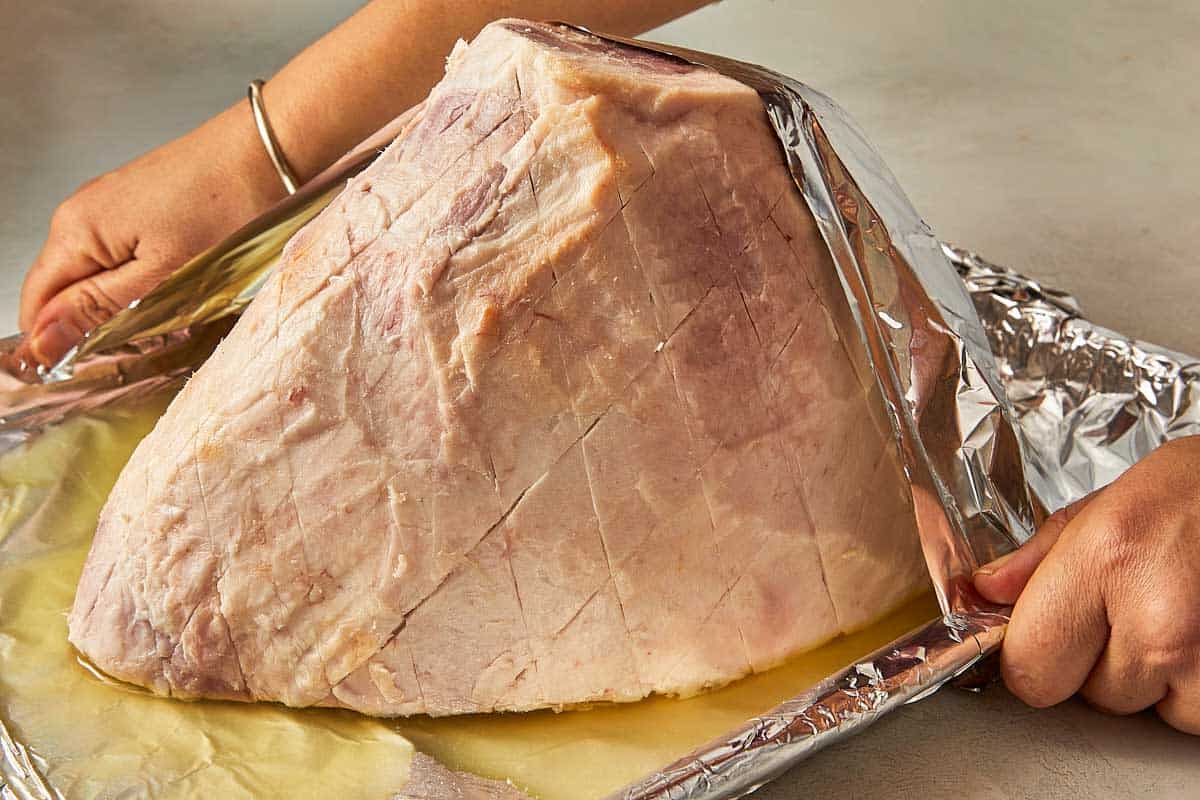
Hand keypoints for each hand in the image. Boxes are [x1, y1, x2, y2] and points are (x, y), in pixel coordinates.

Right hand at [18, 105, 283, 365]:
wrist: (265, 153)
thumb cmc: (223, 206)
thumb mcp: (159, 274)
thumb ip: (96, 307)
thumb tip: (39, 342)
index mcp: (74, 230)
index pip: (35, 303)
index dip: (53, 341)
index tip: (87, 368)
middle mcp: (80, 213)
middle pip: (60, 288)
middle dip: (88, 324)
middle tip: (138, 343)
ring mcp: (107, 205)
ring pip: (91, 273)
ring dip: (116, 303)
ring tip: (162, 314)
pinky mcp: (136, 203)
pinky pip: (117, 254)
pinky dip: (135, 279)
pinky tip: (171, 285)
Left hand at [974, 436, 1199, 733]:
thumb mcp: (1110, 499)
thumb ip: (1040, 555)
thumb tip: (985, 593)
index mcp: (1106, 560)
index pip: (1028, 667)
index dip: (1033, 657)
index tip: (1043, 639)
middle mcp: (1158, 618)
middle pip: (1088, 696)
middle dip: (1097, 664)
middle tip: (1127, 612)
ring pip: (1148, 710)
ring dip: (1154, 679)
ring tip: (1176, 615)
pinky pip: (1194, 716)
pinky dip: (1196, 689)